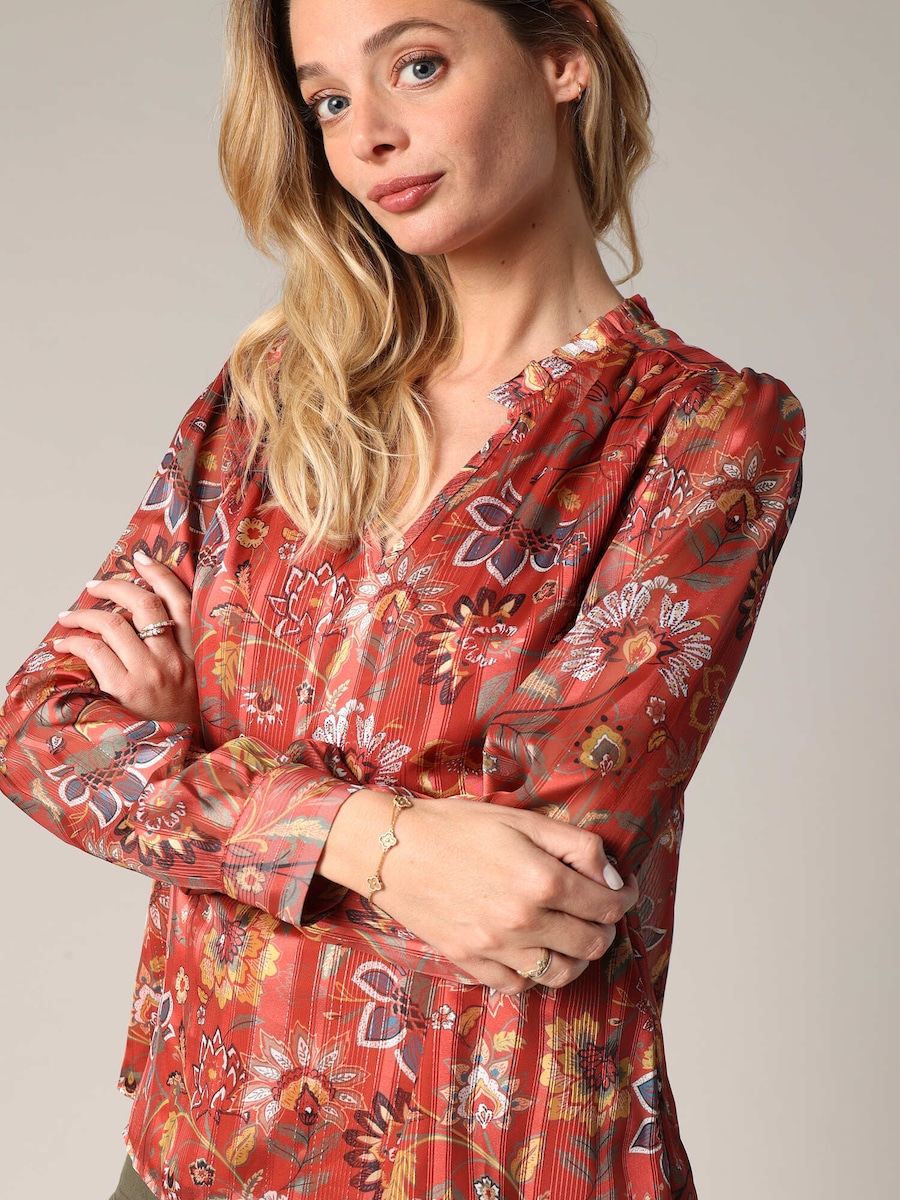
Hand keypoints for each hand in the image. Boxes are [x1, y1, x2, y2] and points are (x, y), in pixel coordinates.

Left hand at [54, 551, 200, 729]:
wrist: (181, 760)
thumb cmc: (185, 722)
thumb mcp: (197, 683)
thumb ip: (181, 653)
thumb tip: (142, 627)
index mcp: (198, 653)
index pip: (182, 601)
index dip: (160, 574)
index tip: (140, 559)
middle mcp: (176, 658)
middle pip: (144, 604)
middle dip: (115, 586)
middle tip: (94, 586)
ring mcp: (151, 672)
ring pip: (112, 624)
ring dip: (84, 613)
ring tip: (68, 615)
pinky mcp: (126, 689)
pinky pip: (94, 651)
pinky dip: (74, 641)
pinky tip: (65, 643)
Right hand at [321, 791, 638, 994]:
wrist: (391, 849)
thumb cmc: (455, 826)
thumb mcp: (521, 819)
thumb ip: (575, 846)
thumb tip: (613, 877)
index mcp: (541, 880)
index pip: (607, 904)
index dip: (624, 897)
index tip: (624, 889)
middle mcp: (524, 921)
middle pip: (592, 942)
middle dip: (605, 927)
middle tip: (600, 910)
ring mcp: (497, 948)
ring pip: (562, 973)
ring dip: (578, 956)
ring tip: (572, 935)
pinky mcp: (472, 963)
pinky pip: (520, 985)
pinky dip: (536, 973)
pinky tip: (534, 950)